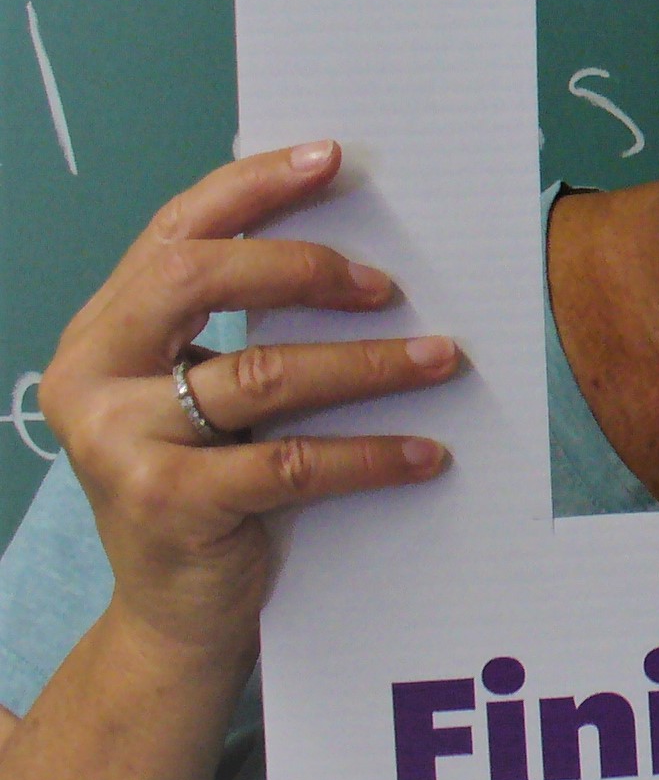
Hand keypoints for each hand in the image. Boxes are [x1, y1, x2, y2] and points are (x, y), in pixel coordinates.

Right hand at [38, 141, 459, 665]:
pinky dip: (372, 454)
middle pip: (197, 278)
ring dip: (370, 362)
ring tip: (444, 358)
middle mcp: (92, 378)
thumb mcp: (207, 399)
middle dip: (302, 266)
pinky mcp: (170, 504)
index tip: (332, 159)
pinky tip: (428, 453)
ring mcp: (122, 444)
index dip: (253, 187)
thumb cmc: (210, 490)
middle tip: (388, 284)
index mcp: (102, 334)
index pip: (174, 231)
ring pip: (264, 372)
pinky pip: (292, 461)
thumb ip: (241, 328)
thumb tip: (359, 252)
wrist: (176, 620)